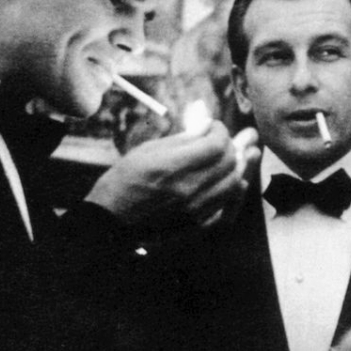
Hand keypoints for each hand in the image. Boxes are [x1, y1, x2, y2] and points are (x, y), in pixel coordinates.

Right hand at [85, 121, 259, 239]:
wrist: (112, 220)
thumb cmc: (124, 181)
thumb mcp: (146, 151)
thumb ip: (181, 139)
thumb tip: (206, 125)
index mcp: (173, 167)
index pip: (216, 144)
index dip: (220, 130)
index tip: (214, 126)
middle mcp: (188, 189)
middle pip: (228, 162)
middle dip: (230, 145)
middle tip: (224, 139)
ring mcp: (195, 210)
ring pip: (233, 183)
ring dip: (238, 166)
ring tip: (238, 155)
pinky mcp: (197, 224)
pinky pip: (227, 207)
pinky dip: (234, 191)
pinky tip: (235, 181)